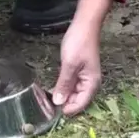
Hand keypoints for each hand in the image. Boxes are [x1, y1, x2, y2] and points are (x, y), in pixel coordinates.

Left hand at [51, 0, 109, 115]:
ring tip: (47, 99)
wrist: (84, 25)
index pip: (81, 104)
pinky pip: (71, 85)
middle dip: (64, 104)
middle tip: (46, 106)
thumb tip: (58, 102)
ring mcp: (84, 77)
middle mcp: (90, 82)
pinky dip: (63, 88)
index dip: (68, 109)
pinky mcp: (78, 71)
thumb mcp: (69, 65)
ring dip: (63, 96)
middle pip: (78, 100)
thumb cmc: (79, 43)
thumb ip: (64, 84)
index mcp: (91, 83)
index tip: (53, 112)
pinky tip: (53, 89)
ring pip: (73, 93)